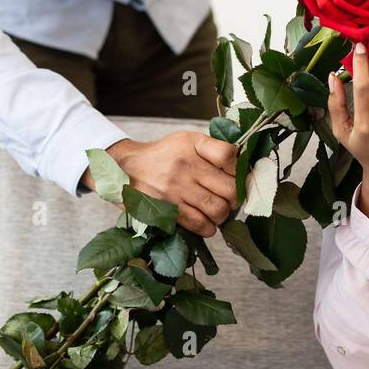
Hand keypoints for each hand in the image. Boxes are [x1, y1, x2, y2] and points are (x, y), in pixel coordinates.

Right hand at [79, 131, 237, 237]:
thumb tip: (243, 166)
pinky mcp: (166, 210)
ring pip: (218, 210)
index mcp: (193, 145)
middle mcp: (185, 166)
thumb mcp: (187, 140)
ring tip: (217, 210)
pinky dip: (209, 228)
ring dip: (223, 214)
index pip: (229, 156)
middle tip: (230, 198)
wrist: (125, 167)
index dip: (239, 169)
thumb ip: (213, 149)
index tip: (236, 175)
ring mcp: (176, 190)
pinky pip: (199, 225)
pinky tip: (206, 222)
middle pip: (230, 189)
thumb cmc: (164, 155)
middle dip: (235, 197)